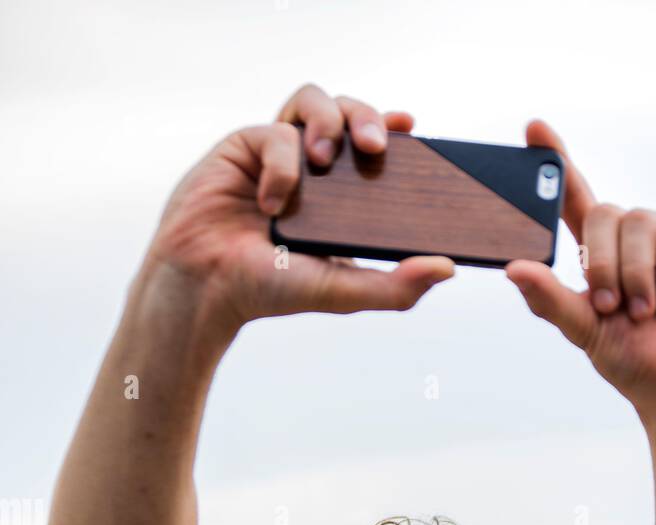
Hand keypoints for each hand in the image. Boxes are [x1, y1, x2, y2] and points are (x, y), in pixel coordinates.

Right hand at [144, 83, 454, 329]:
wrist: (207, 288)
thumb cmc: (269, 289)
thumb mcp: (342, 291)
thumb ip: (395, 286)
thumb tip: (447, 269)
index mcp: (341, 195)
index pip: (374, 147)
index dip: (393, 128)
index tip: (412, 126)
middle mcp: (313, 168)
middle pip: (349, 111)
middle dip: (365, 116)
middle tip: (375, 145)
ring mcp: (279, 152)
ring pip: (313, 101)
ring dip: (326, 123)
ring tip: (323, 160)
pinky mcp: (245, 145)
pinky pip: (275, 131)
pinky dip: (281, 164)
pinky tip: (273, 202)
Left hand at [506, 120, 655, 421]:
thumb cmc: (636, 361)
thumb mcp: (585, 331)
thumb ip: (550, 299)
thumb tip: (512, 268)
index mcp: (601, 252)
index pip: (575, 198)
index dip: (558, 161)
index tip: (533, 128)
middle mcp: (634, 237)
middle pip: (604, 213)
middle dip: (602, 263)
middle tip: (611, 306)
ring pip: (641, 223)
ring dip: (638, 274)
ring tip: (648, 310)